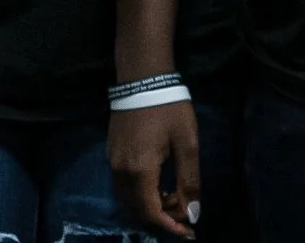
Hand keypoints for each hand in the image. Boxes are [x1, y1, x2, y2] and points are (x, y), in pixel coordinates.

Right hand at [108, 99, 200, 237]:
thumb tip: (192, 214)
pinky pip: (123, 186)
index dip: (170, 227)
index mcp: (140, 171)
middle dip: (162, 218)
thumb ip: (189, 181)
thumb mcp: (187, 143)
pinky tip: (158, 186)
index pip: (151, 213)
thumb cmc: (169, 108)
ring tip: (174, 200)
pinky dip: (141, 194)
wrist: (142, 77)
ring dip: (151, 207)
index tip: (189, 232)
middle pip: (138, 210)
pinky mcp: (111, 153)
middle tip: (185, 214)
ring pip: (129, 199)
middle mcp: (121, 172)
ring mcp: (113, 162)